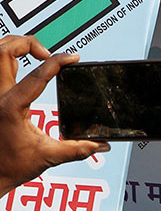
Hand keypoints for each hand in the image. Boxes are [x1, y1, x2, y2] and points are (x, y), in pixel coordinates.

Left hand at [0, 35, 109, 197]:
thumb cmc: (9, 166)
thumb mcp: (48, 157)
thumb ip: (77, 149)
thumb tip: (100, 144)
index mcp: (11, 107)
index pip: (38, 75)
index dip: (58, 62)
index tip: (73, 58)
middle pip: (4, 51)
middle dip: (28, 44)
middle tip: (48, 54)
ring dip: (16, 46)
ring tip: (36, 53)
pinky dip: (9, 58)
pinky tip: (22, 65)